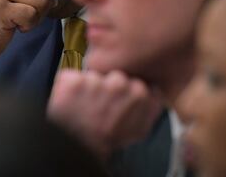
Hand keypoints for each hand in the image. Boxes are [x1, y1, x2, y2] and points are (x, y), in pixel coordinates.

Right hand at [0, 0, 57, 86]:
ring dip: (36, 17)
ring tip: (21, 20)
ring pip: (42, 0)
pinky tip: (16, 26)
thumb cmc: (0, 16)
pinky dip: (28, 25)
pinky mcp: (0, 9)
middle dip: (45, 5)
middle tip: (29, 14)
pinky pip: (31, 14)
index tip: (39, 2)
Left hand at [47, 70, 162, 158]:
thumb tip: (155, 92)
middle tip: (101, 107)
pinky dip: (69, 89)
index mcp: (140, 93)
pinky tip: (73, 104)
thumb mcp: (139, 131)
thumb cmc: (109, 142)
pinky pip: (70, 78)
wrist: (80, 150)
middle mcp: (119, 84)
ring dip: (88, 88)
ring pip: (93, 76)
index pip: (136, 79)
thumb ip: (151, 108)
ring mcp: (95, 81)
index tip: (120, 100)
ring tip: (86, 108)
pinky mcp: (73, 82)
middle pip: (114, 76)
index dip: (126, 90)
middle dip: (108, 87)